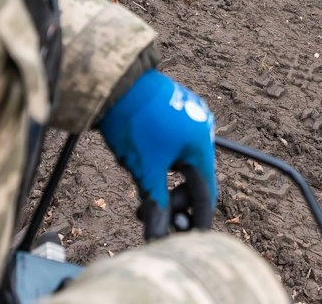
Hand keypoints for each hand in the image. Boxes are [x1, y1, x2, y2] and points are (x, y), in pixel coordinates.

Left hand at [97, 70, 216, 238]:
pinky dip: (163, 163)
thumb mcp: (145, 170)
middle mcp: (203, 130)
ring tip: (141, 188)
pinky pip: (176, 145)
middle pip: (194, 178)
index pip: (206, 193)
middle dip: (173, 200)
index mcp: (202, 145)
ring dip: (165, 182)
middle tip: (146, 213)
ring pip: (182, 162)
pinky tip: (144, 165)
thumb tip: (157, 237)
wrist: (115, 82)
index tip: (190, 240)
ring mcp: (191, 117)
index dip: (197, 219)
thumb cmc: (133, 123)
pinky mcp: (176, 110)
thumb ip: (156, 205)